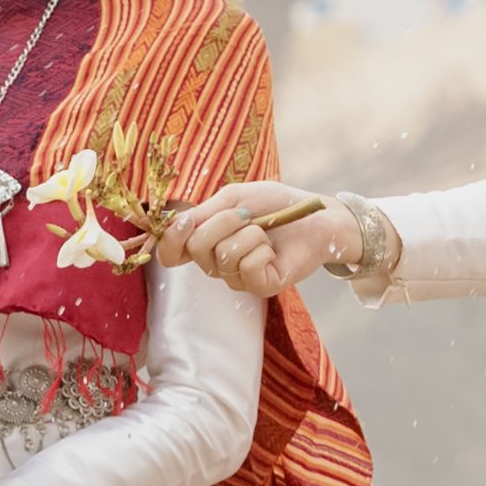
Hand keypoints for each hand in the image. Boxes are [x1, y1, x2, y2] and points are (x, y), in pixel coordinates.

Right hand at [165, 180, 351, 297]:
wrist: (315, 215)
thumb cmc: (275, 205)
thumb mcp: (232, 198)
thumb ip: (202, 213)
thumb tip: (174, 224)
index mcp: (206, 242)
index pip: (170, 253)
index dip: (170, 239)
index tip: (187, 221)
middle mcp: (216, 264)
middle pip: (195, 248)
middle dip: (222, 222)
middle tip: (246, 215)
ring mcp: (237, 278)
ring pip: (223, 255)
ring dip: (248, 233)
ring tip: (264, 232)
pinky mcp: (260, 287)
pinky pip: (247, 267)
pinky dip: (262, 249)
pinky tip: (272, 249)